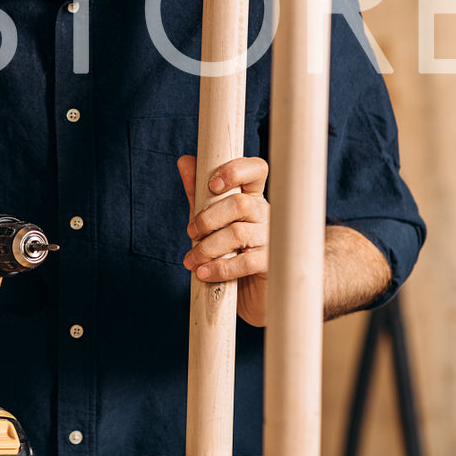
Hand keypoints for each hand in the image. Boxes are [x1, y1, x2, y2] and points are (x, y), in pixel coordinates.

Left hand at [178, 154, 269, 325]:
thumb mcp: (211, 220)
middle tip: (190, 232)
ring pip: (238, 233)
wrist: (248, 294)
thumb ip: (199, 193)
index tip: (212, 184)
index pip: (256, 170)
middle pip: (240, 203)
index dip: (236, 170)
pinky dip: (219, 268)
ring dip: (207, 247)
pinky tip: (203, 273)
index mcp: (253, 198)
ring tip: (190, 260)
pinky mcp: (270, 264)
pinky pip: (245, 262)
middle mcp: (265, 214)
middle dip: (207, 218)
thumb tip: (185, 160)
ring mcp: (270, 239)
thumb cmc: (229, 251)